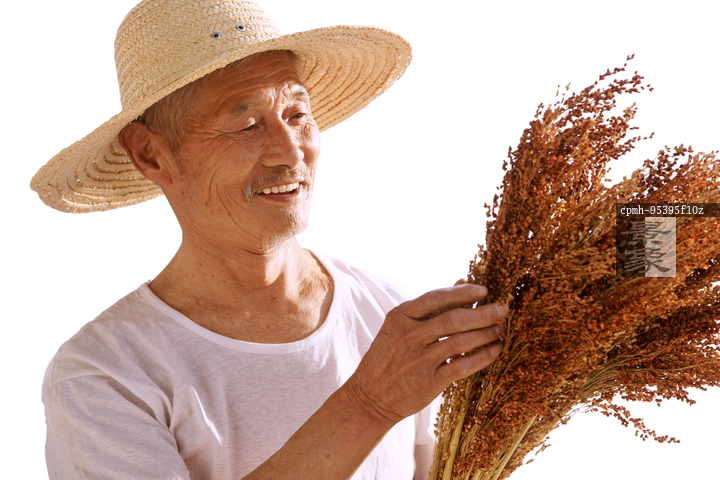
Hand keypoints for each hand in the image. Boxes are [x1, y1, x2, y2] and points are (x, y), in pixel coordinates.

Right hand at [345, 284, 506, 425]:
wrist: (370, 396)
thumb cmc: (388, 357)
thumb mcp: (399, 327)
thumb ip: (430, 307)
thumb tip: (461, 282)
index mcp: (400, 317)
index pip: (436, 298)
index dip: (463, 293)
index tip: (484, 291)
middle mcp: (408, 336)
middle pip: (453, 320)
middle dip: (483, 313)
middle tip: (503, 309)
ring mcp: (418, 360)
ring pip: (461, 342)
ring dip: (485, 334)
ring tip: (500, 329)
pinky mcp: (429, 382)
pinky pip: (463, 366)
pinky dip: (482, 357)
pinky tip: (494, 351)